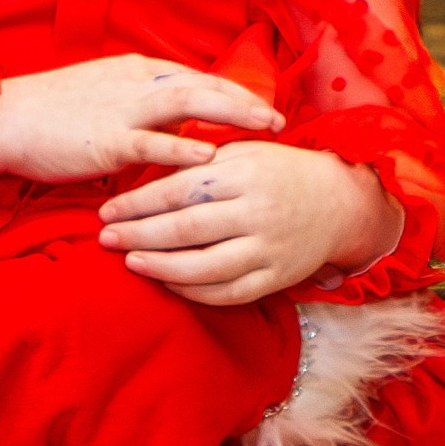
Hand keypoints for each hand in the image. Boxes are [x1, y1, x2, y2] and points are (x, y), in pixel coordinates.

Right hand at [0, 53, 282, 183]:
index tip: (259, 106)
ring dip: (232, 116)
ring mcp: (121, 110)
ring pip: (189, 105)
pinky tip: (212, 158)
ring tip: (265, 130)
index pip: (195, 77)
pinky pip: (152, 144)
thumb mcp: (97, 97)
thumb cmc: (45, 114)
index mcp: (133, 71)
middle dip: (245, 101)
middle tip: (280, 119)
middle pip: (203, 86)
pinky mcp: (106, 140)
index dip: (231, 91)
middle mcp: (134, 83)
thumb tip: (167, 126)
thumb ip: (135, 107)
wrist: (2, 119)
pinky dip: (184, 149)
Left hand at [100, 145, 400, 305]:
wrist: (339, 201)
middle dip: (139, 235)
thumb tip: (141, 173)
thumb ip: (197, 163)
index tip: (107, 211)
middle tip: (105, 238)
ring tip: (130, 262)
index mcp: (244, 173)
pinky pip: (227, 293)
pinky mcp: (276, 278)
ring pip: (205, 267)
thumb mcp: (241, 152)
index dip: (138, 203)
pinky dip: (193, 291)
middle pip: (186, 229)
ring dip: (161, 268)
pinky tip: (167, 282)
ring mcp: (268, 249)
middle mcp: (257, 212)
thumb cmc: (277, 171)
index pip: (179, 189)